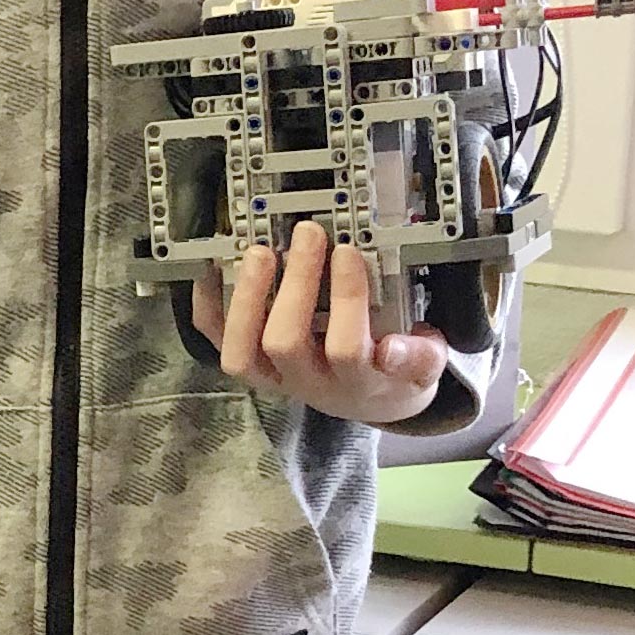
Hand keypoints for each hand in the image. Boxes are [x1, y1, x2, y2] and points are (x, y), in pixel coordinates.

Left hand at [194, 220, 450, 425]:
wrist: (370, 400)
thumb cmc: (394, 370)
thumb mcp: (425, 367)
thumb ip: (420, 357)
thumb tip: (396, 348)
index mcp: (358, 382)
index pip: (347, 349)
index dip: (345, 301)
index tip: (349, 253)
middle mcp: (309, 384)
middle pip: (286, 343)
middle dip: (295, 283)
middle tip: (309, 234)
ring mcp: (273, 378)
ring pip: (241, 353)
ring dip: (247, 298)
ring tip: (261, 252)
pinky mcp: (250, 366)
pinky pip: (216, 342)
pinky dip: (209, 306)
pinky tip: (216, 268)